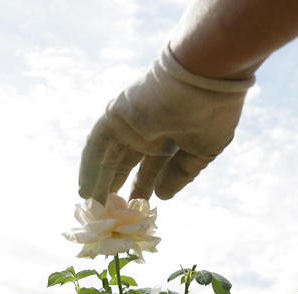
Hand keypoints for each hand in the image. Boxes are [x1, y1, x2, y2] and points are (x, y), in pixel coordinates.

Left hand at [78, 46, 253, 203]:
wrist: (206, 78)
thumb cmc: (212, 111)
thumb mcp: (202, 150)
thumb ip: (181, 173)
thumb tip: (162, 195)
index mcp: (169, 135)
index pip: (151, 165)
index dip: (143, 186)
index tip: (136, 208)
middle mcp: (147, 129)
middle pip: (126, 162)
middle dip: (117, 186)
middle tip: (110, 212)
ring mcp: (129, 122)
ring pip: (108, 156)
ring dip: (99, 181)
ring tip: (93, 207)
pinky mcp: (114, 116)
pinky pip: (96, 146)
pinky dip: (89, 167)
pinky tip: (85, 190)